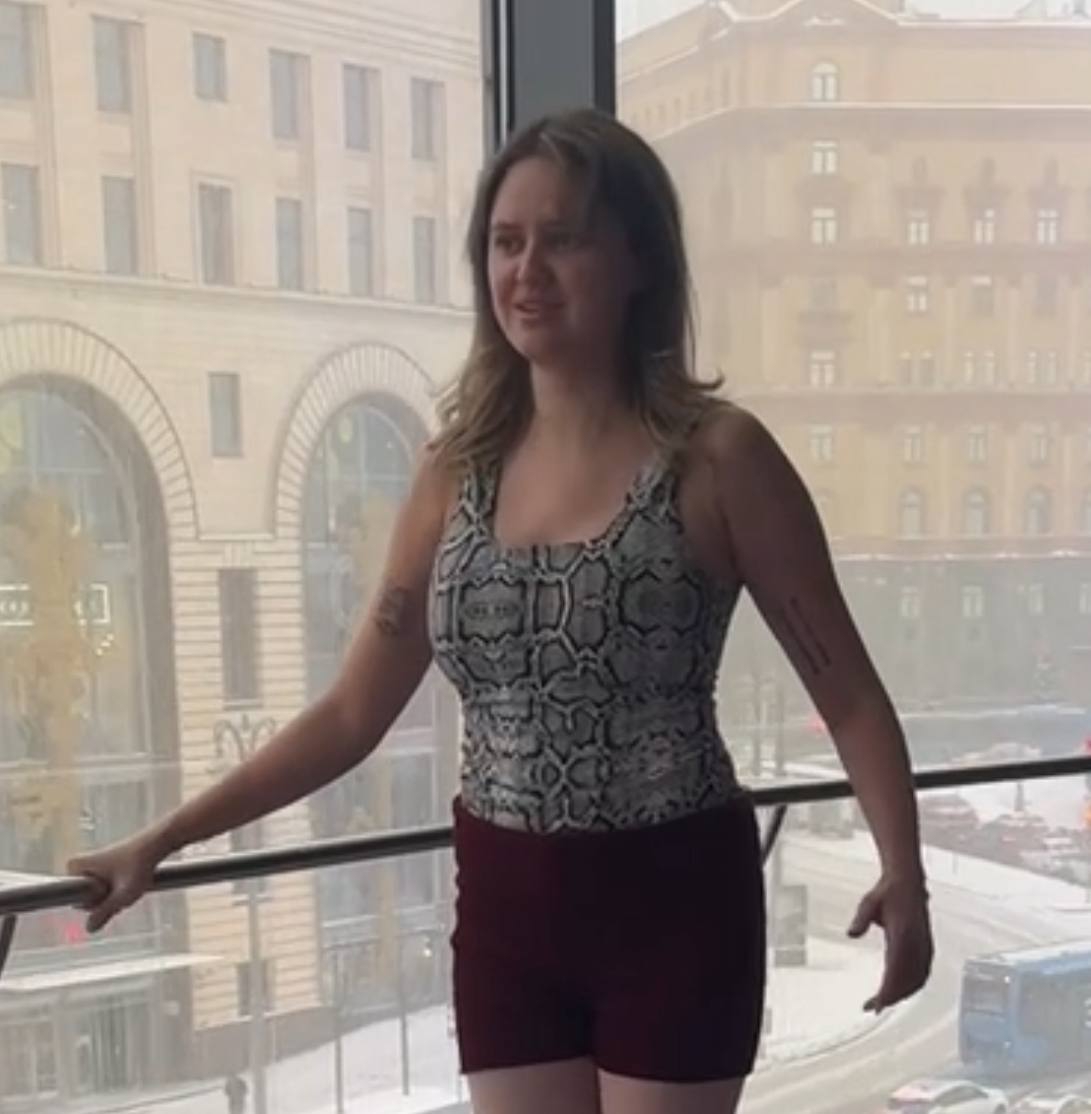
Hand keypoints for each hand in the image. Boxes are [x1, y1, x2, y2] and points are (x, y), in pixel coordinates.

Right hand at [67, 831, 166, 933]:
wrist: (157, 843)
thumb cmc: (139, 865)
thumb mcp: (123, 894)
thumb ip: (105, 912)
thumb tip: (89, 929)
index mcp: (75, 866)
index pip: (77, 901)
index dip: (96, 902)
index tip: (111, 886)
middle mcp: (80, 865)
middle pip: (88, 900)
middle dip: (106, 901)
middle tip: (124, 887)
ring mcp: (92, 867)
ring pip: (100, 896)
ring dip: (115, 897)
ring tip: (130, 882)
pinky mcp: (104, 868)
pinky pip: (108, 890)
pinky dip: (120, 890)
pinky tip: (132, 880)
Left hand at [847, 873, 932, 1013]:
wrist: (908, 881)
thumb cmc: (888, 892)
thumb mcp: (869, 902)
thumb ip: (860, 918)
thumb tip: (851, 933)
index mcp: (904, 935)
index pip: (896, 973)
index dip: (887, 992)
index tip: (875, 1004)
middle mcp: (917, 944)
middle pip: (907, 982)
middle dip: (892, 998)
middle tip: (873, 1006)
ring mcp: (924, 946)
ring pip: (918, 980)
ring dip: (903, 994)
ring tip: (883, 1001)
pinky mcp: (927, 946)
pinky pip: (924, 972)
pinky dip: (913, 985)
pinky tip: (902, 989)